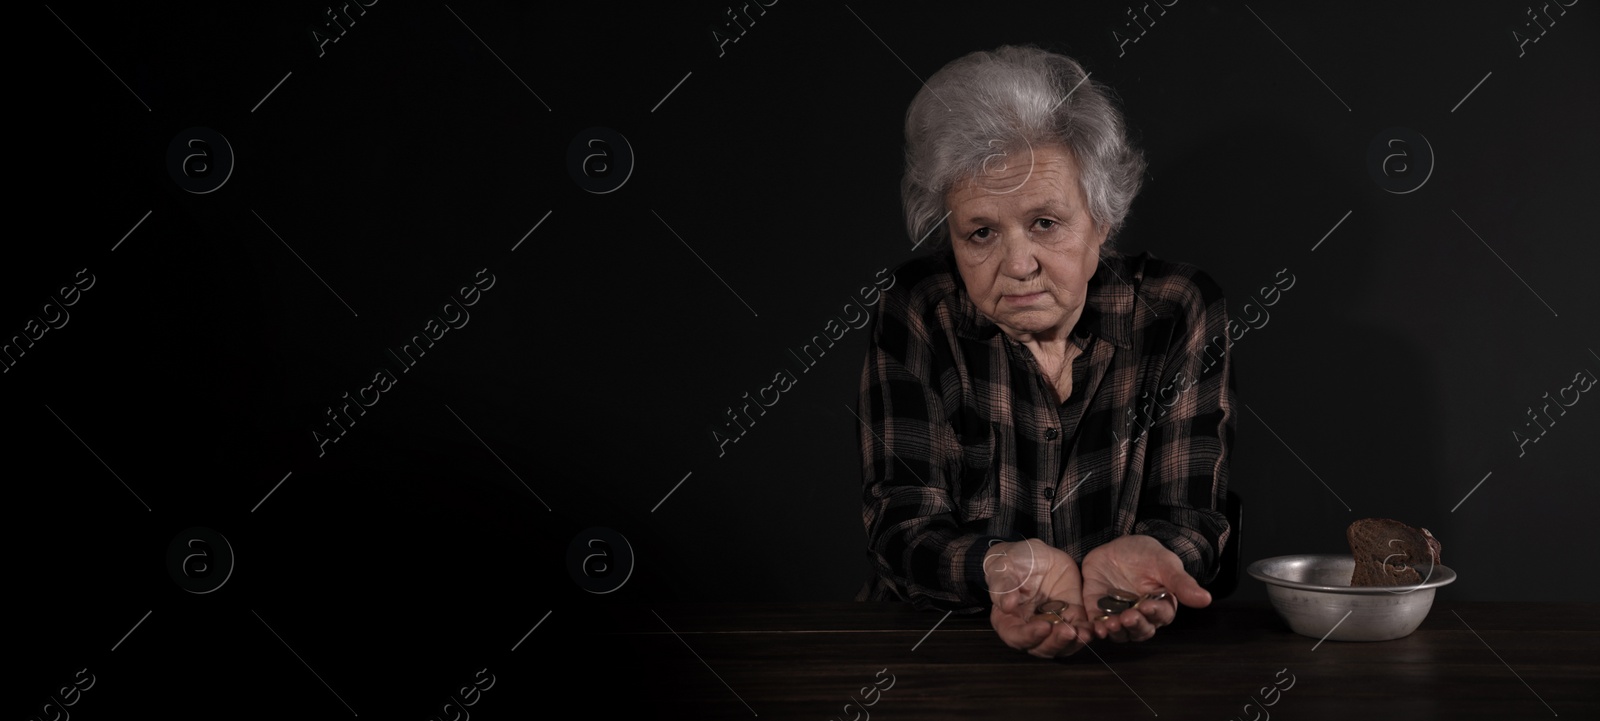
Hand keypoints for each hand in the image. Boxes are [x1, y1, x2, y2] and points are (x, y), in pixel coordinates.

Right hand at [984, 539, 1092, 657]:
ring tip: (1085, 633)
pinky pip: (1080, 630)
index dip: (1030, 636)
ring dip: (1074, 642)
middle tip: (1069, 631)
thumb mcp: (1002, 570)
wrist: (1033, 554)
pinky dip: (1087, 632)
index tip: (1044, 626)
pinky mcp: (1071, 616)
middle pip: (1042, 647)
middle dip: (1057, 641)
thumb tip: (1007, 605)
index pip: (1016, 637)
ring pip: (1063, 644)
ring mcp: (1052, 625)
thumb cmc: (1011, 563)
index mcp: (1008, 621)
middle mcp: (1030, 629)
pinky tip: (1094, 627)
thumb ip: (1003, 587)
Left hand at [1079, 535, 1210, 642]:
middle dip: (1135, 625)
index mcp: (1161, 605)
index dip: (1154, 612)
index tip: (1147, 605)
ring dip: (1116, 631)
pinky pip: (1098, 626)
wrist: (1118, 546)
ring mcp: (1119, 615)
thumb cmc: (1147, 554)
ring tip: (1111, 625)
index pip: (1161, 615)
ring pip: (1120, 632)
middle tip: (1128, 617)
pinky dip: (1097, 630)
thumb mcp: (1165, 563)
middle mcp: (1141, 615)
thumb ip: (1181, 583)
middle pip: (1141, 630)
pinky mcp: (1097, 611)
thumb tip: (1205, 599)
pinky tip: (1096, 629)